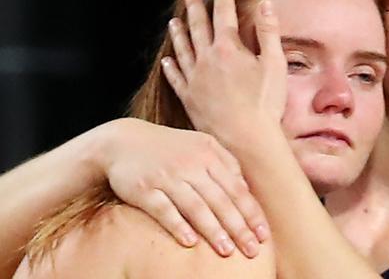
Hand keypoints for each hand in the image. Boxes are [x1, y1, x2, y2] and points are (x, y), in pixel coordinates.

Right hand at [97, 118, 269, 257]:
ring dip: (213, 230)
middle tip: (252, 249)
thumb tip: (246, 189)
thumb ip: (225, 164)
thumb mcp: (200, 145)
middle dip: (239, 227)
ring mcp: (167, 176)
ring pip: (195, 206)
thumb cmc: (169, 148)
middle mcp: (190, 164)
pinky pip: (164, 209)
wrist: (122, 141)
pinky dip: (178, 225)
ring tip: (227, 250)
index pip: (236, 187)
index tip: (263, 233)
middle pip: (220, 199)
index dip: (251, 212)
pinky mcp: (144, 188)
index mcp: (208, 154)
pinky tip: (190, 242)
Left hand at [162, 0, 286, 146]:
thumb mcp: (275, 64)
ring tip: (175, 20)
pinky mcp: (189, 98)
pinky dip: (171, 67)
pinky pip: (176, 78)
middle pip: (198, 26)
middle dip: (195, 6)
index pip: (224, 12)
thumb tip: (266, 4)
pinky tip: (167, 61)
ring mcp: (195, 79)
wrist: (246, 140)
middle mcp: (207, 59)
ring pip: (182, 48)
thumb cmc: (265, 104)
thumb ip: (269, 32)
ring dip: (179, 32)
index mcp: (228, 48)